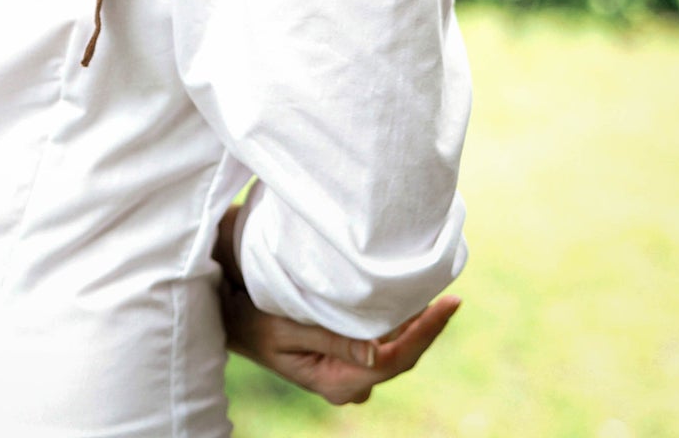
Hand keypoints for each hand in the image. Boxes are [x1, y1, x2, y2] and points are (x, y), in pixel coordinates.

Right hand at [213, 203, 461, 405]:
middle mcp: (346, 385)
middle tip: (451, 295)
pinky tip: (408, 304)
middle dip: (426, 328)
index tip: (450, 304)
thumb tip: (380, 350)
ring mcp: (346, 374)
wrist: (226, 318)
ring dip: (414, 326)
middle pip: (400, 358)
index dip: (426, 333)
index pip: (394, 359)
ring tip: (436, 294)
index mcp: (335, 382)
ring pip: (393, 353)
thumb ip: (332, 338)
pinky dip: (397, 325)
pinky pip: (381, 346)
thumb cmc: (249, 316)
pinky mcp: (344, 360)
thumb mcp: (284, 326)